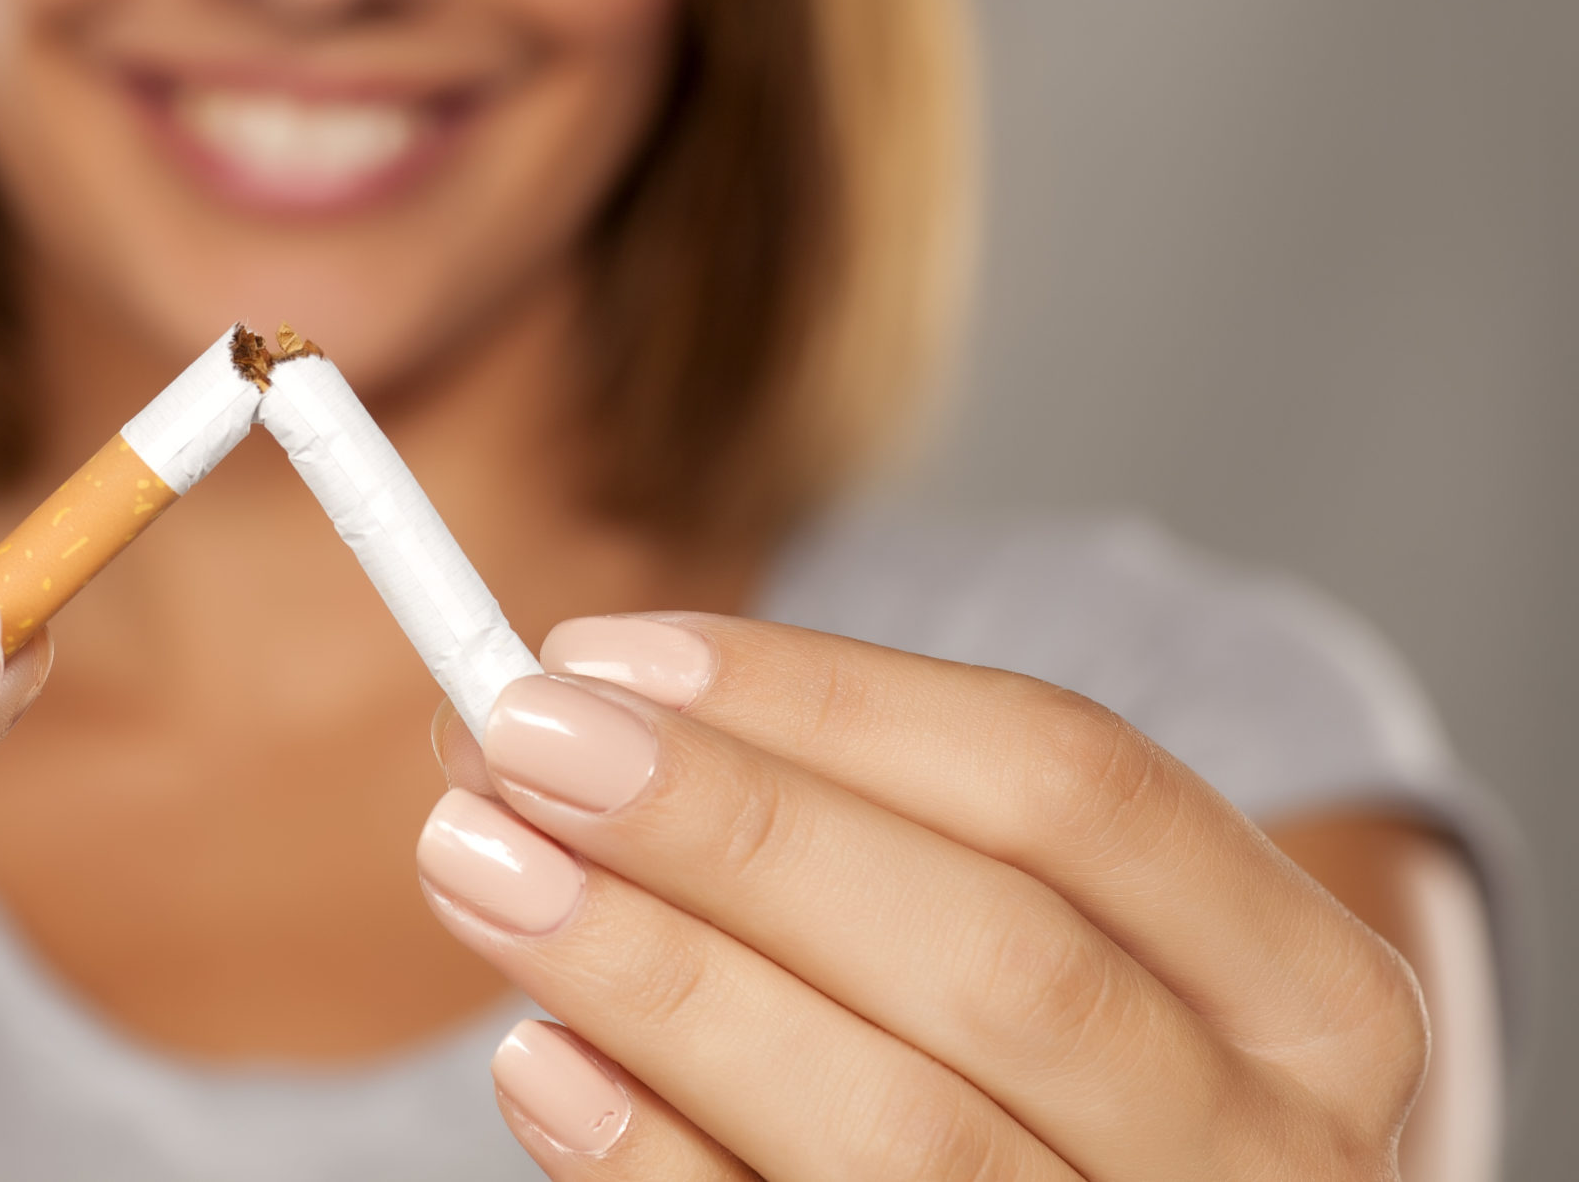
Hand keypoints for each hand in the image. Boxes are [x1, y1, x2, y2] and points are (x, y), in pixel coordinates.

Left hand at [425, 614, 1430, 1179]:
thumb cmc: (1060, 1081)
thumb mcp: (1044, 935)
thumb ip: (850, 820)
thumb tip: (574, 705)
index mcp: (1306, 995)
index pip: (1067, 786)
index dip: (825, 703)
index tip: (613, 654)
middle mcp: (1257, 1153)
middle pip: (990, 954)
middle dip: (733, 831)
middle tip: (519, 738)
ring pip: (900, 1127)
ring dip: (662, 978)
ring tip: (479, 865)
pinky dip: (656, 1160)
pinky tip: (539, 1062)